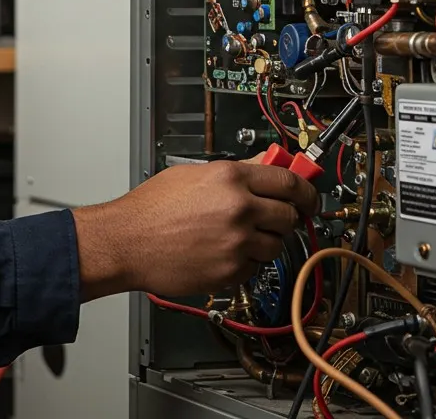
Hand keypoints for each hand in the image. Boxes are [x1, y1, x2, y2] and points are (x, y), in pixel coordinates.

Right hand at [73, 154, 319, 299]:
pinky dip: (245, 262)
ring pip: (276, 245)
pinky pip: (255, 267)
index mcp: (230, 178)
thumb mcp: (192, 174)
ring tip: (237, 237)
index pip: (290, 182)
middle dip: (284, 218)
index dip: (306, 191)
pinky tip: (222, 252)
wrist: (126, 242)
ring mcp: (237, 242)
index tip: (309, 197)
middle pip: (289, 215)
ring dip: (265, 242)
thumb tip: (266, 163)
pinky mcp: (231, 270)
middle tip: (272, 218)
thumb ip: (236, 169)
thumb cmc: (150, 209)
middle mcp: (239, 209)